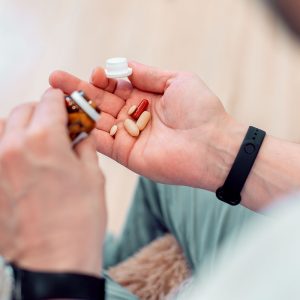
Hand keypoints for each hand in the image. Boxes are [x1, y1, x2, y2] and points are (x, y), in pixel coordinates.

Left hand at [0, 89, 105, 275]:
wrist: (55, 262)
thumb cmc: (78, 220)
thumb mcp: (92, 175)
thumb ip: (84, 146)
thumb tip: (81, 133)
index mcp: (43, 139)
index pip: (49, 100)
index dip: (63, 99)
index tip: (69, 104)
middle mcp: (12, 146)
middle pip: (24, 110)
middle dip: (43, 111)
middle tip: (58, 124)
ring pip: (5, 127)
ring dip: (23, 126)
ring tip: (40, 141)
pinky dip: (11, 146)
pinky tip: (26, 160)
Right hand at [50, 62, 245, 189]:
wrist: (212, 144)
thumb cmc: (200, 109)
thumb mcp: (176, 80)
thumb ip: (147, 74)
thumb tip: (122, 66)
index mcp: (147, 99)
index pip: (116, 88)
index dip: (103, 79)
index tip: (96, 72)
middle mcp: (135, 117)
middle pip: (102, 102)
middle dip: (80, 91)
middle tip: (56, 79)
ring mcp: (129, 136)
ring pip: (97, 120)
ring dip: (77, 109)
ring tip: (55, 96)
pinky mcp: (126, 154)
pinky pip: (101, 142)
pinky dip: (85, 131)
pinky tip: (69, 119)